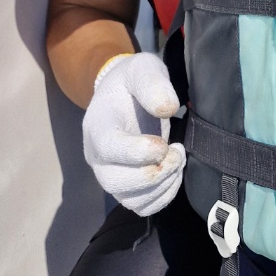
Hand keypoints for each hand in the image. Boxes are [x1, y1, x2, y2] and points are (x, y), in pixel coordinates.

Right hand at [82, 51, 185, 216]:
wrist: (124, 95)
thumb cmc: (133, 81)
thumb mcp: (143, 69)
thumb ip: (153, 83)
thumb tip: (167, 108)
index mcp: (98, 126)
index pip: (109, 148)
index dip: (137, 152)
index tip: (163, 144)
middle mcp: (98, 156)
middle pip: (115, 182)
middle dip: (153, 174)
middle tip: (176, 153)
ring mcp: (110, 174)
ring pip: (130, 200)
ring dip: (162, 186)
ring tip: (178, 160)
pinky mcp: (125, 187)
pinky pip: (141, 207)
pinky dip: (163, 197)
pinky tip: (175, 173)